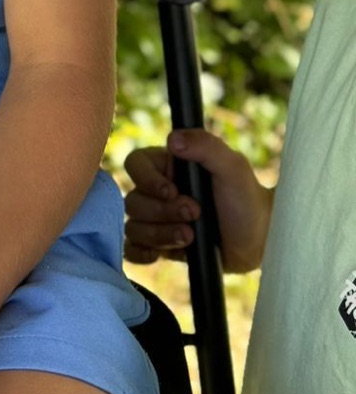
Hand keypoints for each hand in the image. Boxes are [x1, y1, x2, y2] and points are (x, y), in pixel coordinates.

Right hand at [123, 130, 272, 272]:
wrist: (261, 240)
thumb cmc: (247, 198)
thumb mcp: (232, 167)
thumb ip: (206, 146)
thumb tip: (173, 139)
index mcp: (168, 166)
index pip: (135, 164)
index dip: (146, 179)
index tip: (172, 191)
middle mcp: (157, 191)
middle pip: (133, 201)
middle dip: (163, 212)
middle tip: (195, 213)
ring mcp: (158, 220)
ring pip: (134, 227)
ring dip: (160, 235)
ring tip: (190, 237)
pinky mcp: (161, 246)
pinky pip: (133, 250)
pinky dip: (140, 253)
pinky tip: (159, 254)